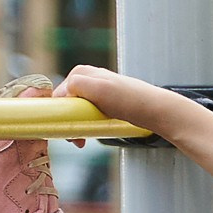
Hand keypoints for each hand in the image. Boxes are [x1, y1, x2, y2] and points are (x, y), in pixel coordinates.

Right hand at [56, 64, 173, 131]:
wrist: (154, 110)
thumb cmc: (129, 100)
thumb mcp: (99, 88)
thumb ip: (76, 85)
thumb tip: (61, 92)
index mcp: (80, 72)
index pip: (58, 95)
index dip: (59, 114)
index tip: (66, 131)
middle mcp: (86, 79)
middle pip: (66, 103)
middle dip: (68, 122)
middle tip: (76, 140)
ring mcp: (96, 91)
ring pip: (76, 111)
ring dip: (77, 126)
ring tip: (83, 140)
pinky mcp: (104, 102)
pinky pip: (87, 115)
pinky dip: (86, 125)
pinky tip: (93, 132)